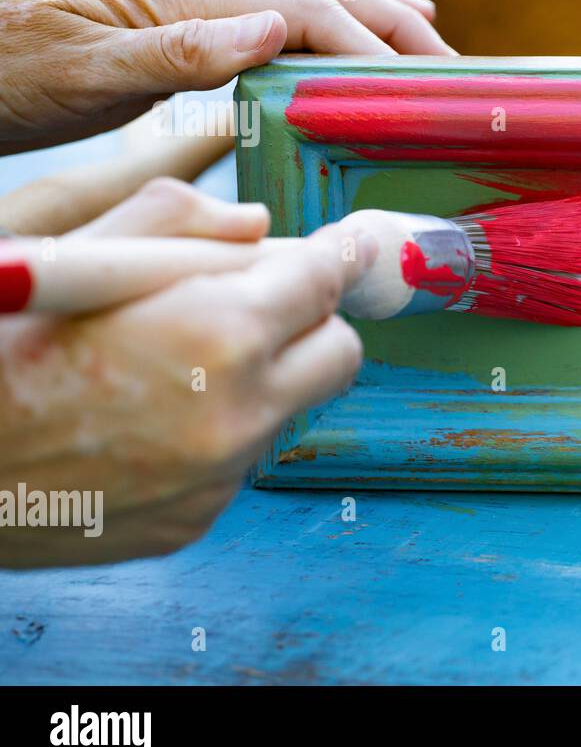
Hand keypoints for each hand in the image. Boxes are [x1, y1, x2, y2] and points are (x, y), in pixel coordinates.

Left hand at [0, 0, 454, 151]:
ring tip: (421, 37)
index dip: (374, 46)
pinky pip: (278, 14)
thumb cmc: (10, 76)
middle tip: (450, 63)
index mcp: (191, 9)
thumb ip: (176, 52)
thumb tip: (274, 30)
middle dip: (395, 19)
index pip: (310, 13)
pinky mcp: (185, 32)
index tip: (425, 87)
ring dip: (371, 6)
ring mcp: (195, 10)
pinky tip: (333, 50)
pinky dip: (326, 22)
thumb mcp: (84, 74)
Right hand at [0, 177, 375, 567]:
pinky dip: (213, 432)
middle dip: (307, 322)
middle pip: (339, 353)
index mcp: (219, 333)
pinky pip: (238, 461)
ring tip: (163, 366)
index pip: (324, 282)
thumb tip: (256, 225)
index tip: (340, 248)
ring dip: (257, 379)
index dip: (329, 257)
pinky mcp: (194, 523)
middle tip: (252, 304)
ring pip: (288, 407)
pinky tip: (140, 421)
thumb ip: (180, 223)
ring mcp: (219, 478)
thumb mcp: (73, 252)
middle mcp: (237, 415)